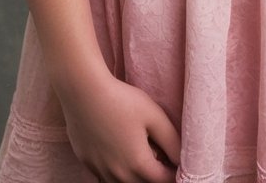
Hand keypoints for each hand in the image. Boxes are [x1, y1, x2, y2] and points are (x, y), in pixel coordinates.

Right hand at [61, 74, 180, 182]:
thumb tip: (182, 158)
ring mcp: (99, 170)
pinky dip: (116, 170)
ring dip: (134, 175)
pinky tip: (117, 150)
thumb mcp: (154, 115)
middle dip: (154, 174)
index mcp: (138, 164)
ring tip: (139, 153)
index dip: (173, 173)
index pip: (163, 181)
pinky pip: (105, 176)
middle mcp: (118, 174)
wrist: (83, 92)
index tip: (175, 161)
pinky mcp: (86, 162)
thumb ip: (172, 140)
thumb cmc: (121, 100)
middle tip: (159, 155)